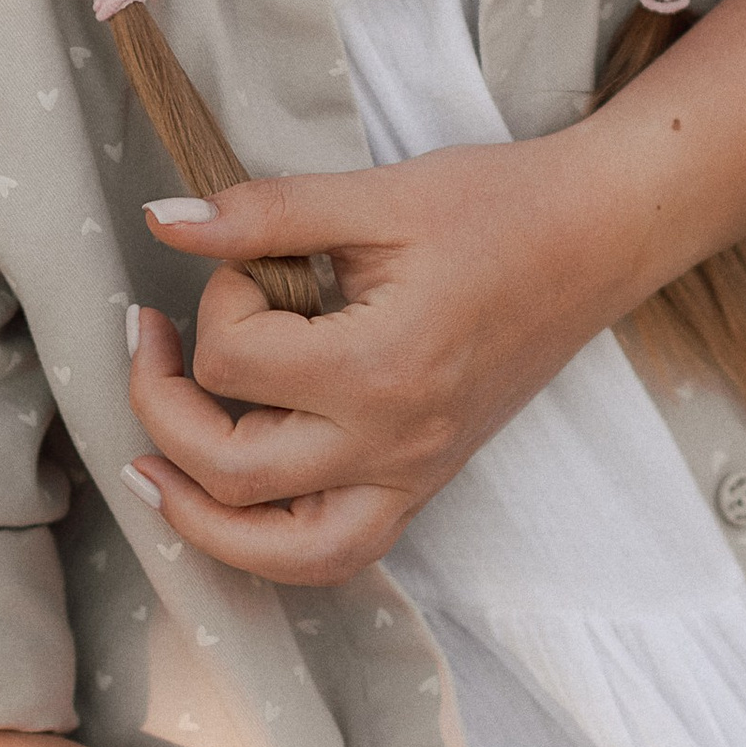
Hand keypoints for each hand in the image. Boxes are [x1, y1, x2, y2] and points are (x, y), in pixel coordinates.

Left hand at [126, 129, 635, 581]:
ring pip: (282, 552)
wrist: (597, 236)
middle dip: (163, 406)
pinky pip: (339, 552)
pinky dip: (273, 544)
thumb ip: (263, 212)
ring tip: (151, 468)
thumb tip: (161, 217)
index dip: (214, 302)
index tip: (248, 260)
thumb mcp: (374, 193)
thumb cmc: (495, 206)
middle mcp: (395, 444)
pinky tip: (233, 502)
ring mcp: (415, 476)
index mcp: (381, 365)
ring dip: (201, 518)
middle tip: (147, 340)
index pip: (237, 362)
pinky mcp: (426, 484)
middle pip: (232, 470)